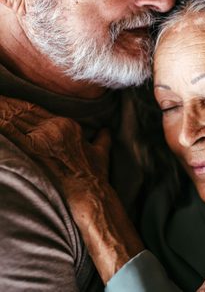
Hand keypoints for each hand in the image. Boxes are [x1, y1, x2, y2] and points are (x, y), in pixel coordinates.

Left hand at [0, 96, 143, 283]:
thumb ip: (102, 138)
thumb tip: (106, 130)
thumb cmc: (94, 174)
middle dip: (5, 104)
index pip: (36, 109)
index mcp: (68, 125)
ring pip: (14, 118)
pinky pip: (11, 132)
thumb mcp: (101, 152)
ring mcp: (43, 137)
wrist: (90, 191)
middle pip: (23, 111)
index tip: (6, 100)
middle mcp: (54, 127)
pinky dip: (1, 123)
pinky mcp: (32, 150)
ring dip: (0, 110)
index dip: (18, 104)